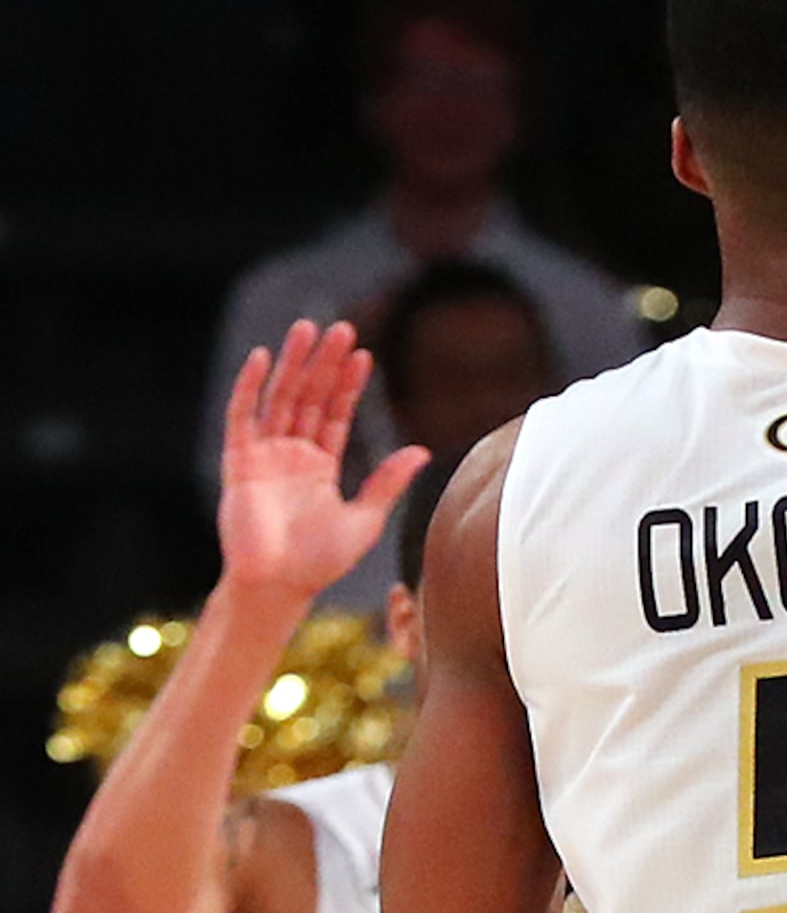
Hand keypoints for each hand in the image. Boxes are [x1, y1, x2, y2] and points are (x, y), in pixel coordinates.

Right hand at [219, 320, 417, 607]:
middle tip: (340, 326)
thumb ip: (388, 482)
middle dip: (324, 363)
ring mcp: (264, 456)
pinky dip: (250, 387)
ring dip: (293, 363)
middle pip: (309, 398)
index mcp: (320, 467)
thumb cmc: (320, 562)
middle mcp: (291, 455)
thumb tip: (422, 450)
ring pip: (280, 398)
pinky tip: (263, 358)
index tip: (364, 354)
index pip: (336, 414)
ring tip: (308, 328)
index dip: (348, 385)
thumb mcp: (366, 519)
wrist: (279, 586)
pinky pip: (242, 417)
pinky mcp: (238, 462)